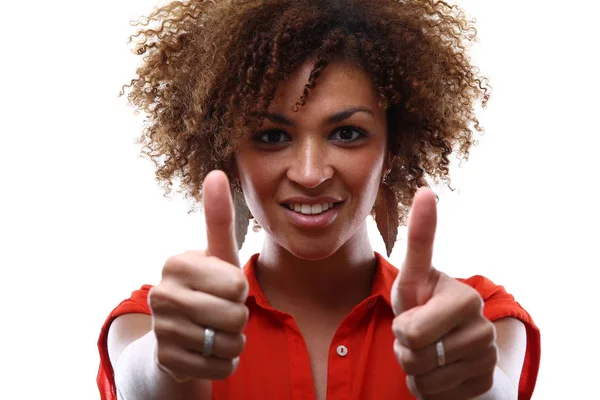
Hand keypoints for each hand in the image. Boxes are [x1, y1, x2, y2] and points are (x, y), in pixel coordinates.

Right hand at [148, 170, 249, 381]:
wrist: (180, 333)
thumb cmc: (208, 286)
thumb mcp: (217, 255)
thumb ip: (218, 218)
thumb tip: (216, 172)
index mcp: (177, 263)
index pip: (237, 284)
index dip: (239, 289)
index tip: (222, 286)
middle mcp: (162, 294)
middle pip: (235, 315)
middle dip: (238, 318)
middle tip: (220, 311)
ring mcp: (161, 329)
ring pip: (229, 344)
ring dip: (232, 341)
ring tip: (214, 330)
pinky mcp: (166, 360)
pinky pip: (221, 367)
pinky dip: (224, 362)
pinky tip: (207, 350)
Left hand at [391, 188, 497, 399]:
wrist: (456, 358)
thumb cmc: (425, 315)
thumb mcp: (411, 293)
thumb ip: (410, 273)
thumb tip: (426, 196)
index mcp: (454, 288)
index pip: (423, 254)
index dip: (422, 224)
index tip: (424, 192)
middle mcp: (475, 313)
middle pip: (409, 338)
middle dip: (401, 345)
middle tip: (415, 337)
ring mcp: (484, 347)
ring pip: (419, 370)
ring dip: (413, 368)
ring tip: (428, 354)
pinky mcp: (484, 377)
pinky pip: (431, 392)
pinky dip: (426, 388)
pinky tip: (440, 373)